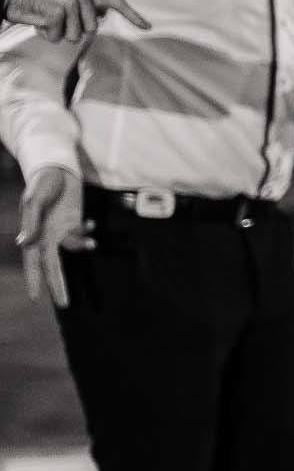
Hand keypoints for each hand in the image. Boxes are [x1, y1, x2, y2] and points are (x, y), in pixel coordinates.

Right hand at [3, 0, 149, 43]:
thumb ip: (84, 7)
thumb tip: (100, 18)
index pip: (114, 1)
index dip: (132, 15)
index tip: (148, 27)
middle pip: (91, 30)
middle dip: (73, 32)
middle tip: (55, 20)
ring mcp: (70, 1)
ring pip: (75, 37)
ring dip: (58, 34)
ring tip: (45, 19)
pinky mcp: (57, 12)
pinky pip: (57, 37)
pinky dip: (45, 35)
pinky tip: (38, 22)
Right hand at [17, 165, 90, 308]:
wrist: (59, 166)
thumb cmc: (43, 182)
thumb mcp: (34, 199)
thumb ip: (32, 221)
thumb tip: (24, 244)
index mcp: (35, 233)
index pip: (34, 262)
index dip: (35, 280)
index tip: (36, 299)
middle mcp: (48, 234)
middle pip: (54, 265)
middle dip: (58, 284)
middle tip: (65, 304)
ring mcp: (62, 228)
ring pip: (72, 247)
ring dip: (82, 246)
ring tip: (91, 242)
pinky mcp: (74, 220)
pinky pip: (82, 233)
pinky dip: (88, 232)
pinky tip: (91, 223)